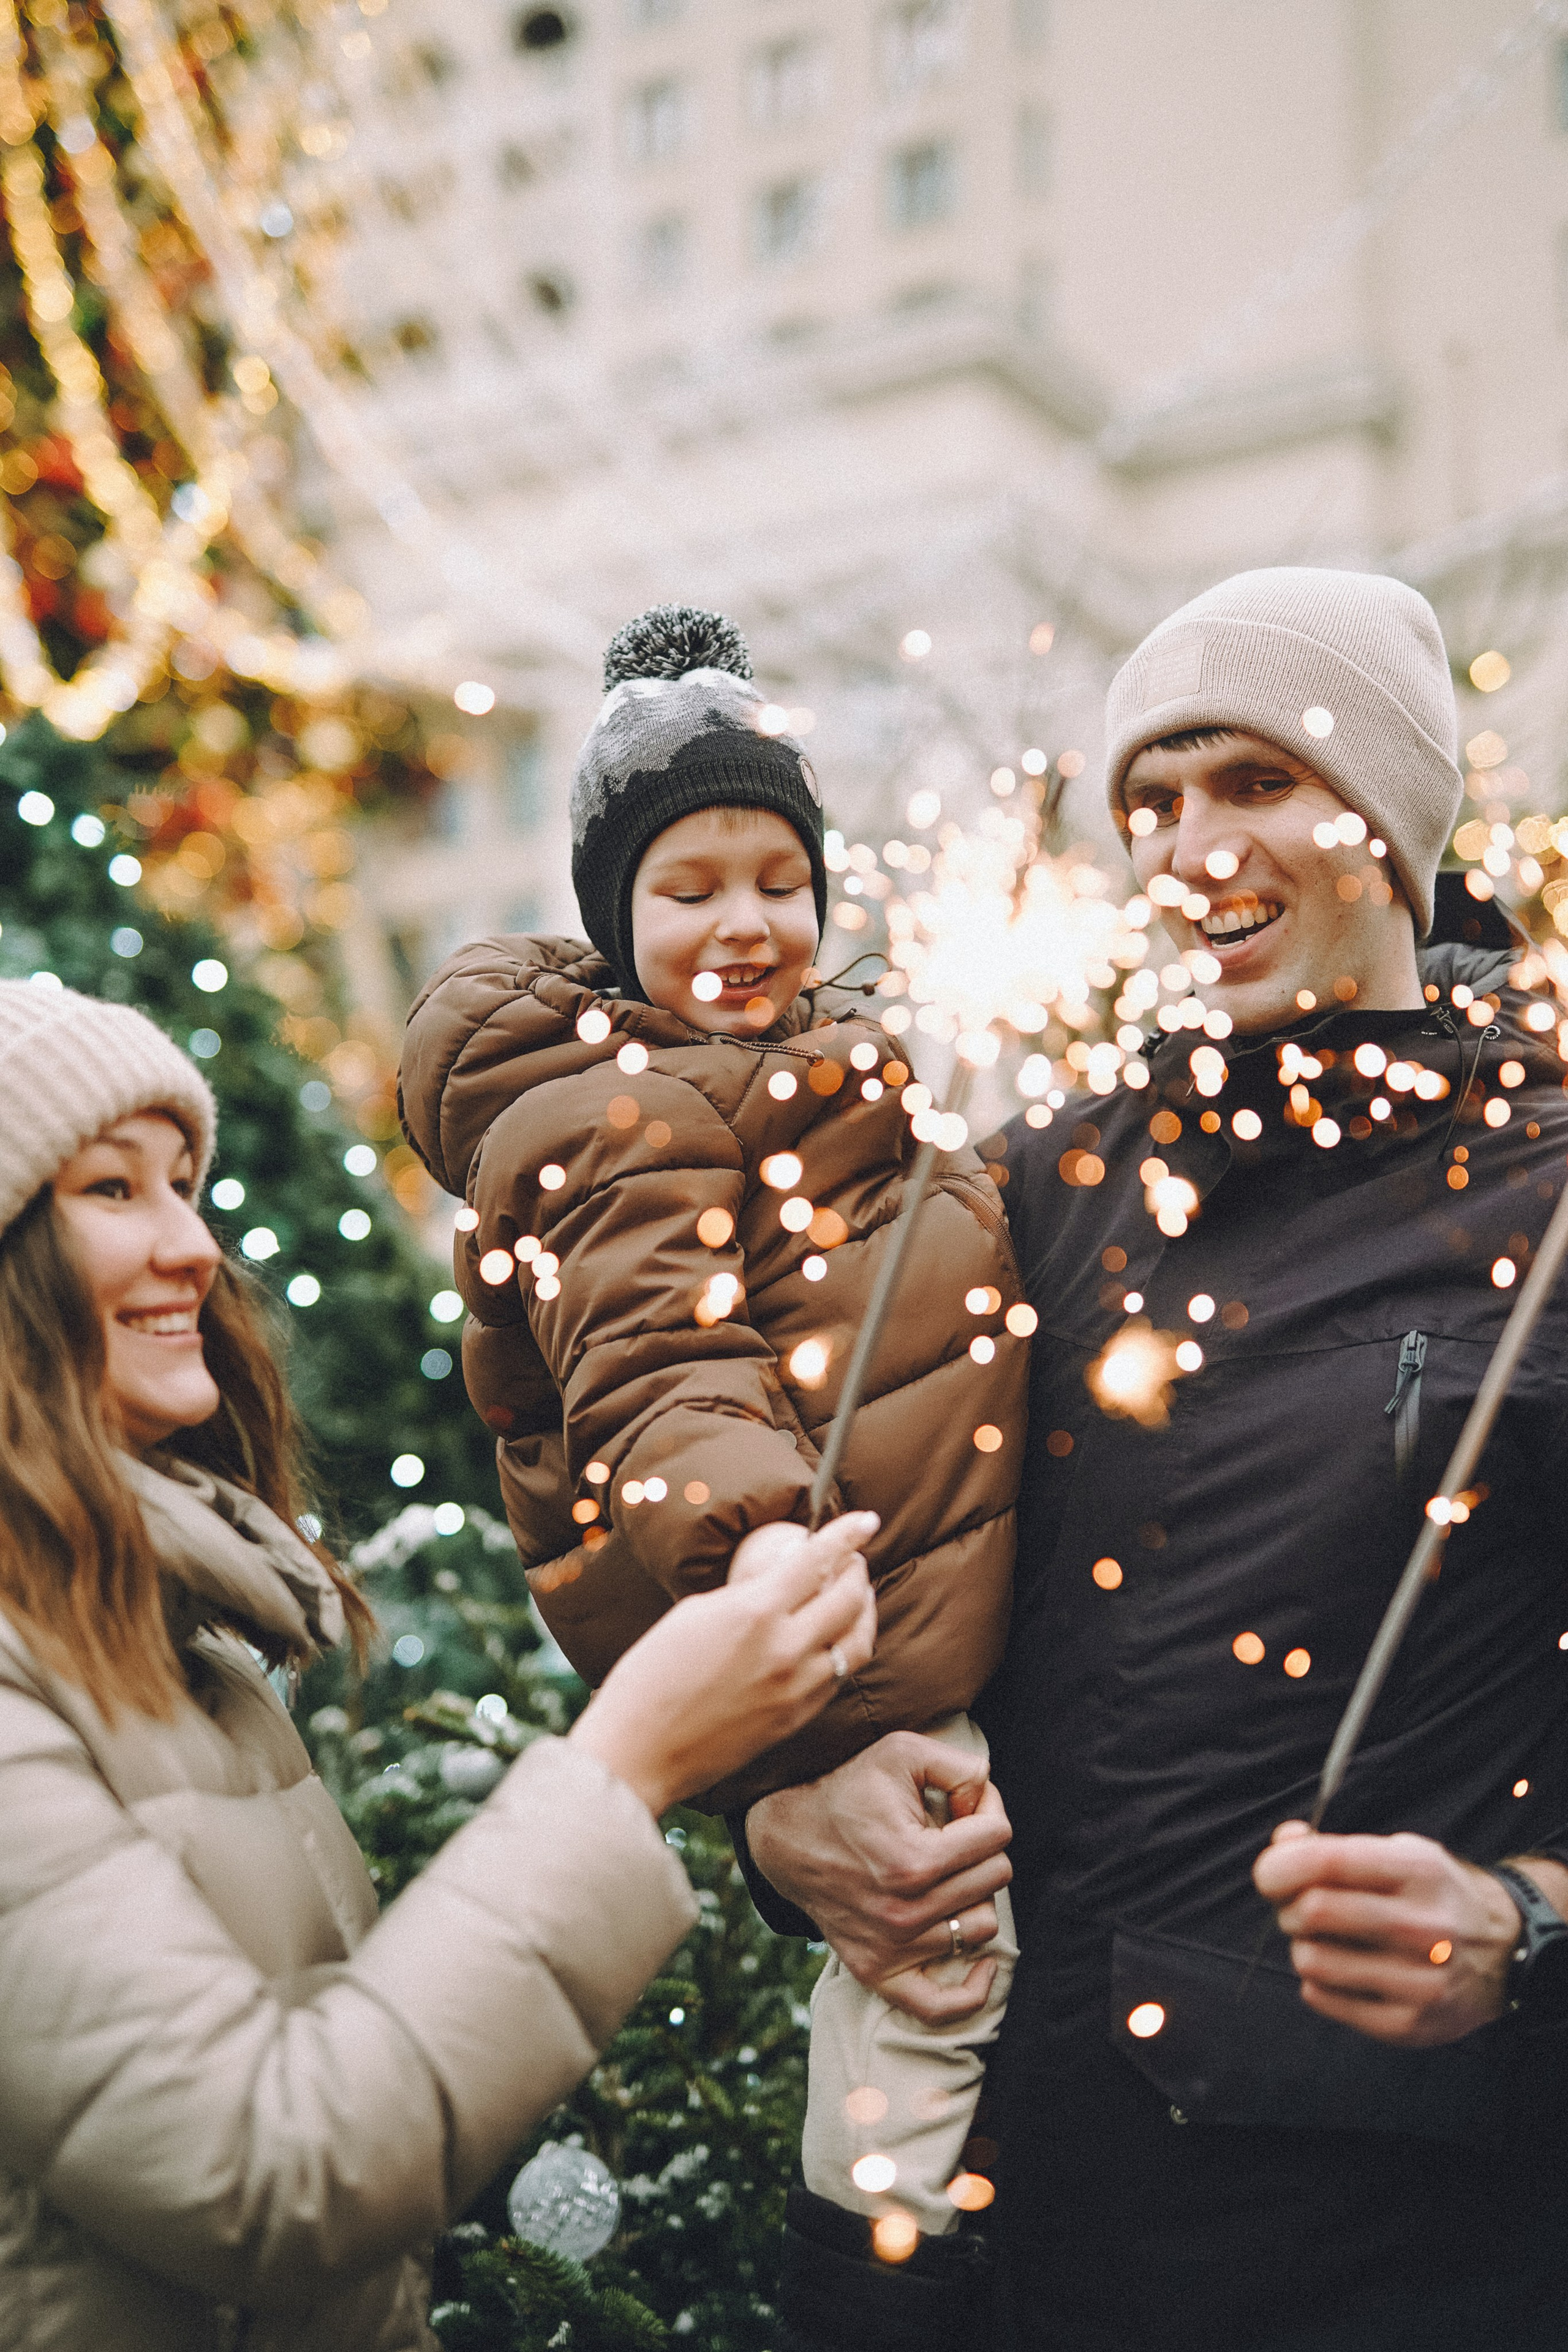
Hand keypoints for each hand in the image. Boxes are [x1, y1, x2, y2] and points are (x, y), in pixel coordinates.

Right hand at [568, 1511, 877, 1816]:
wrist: (640, 1750)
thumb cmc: (652, 1675)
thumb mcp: (696, 1613)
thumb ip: (746, 1594)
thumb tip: (778, 1576)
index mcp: (755, 1612)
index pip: (818, 1559)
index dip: (848, 1534)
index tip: (866, 1519)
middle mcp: (786, 1649)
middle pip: (850, 1599)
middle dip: (857, 1571)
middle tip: (853, 1559)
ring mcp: (797, 1689)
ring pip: (858, 1643)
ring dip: (864, 1613)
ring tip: (856, 1598)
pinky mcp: (797, 1719)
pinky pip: (839, 1678)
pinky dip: (845, 1651)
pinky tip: (834, 1641)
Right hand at [747, 1731, 1013, 2022]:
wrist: (789, 1837)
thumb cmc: (849, 1790)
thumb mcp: (901, 1751)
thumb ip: (960, 1766)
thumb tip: (990, 1797)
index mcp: (913, 1860)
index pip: (997, 1836)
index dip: (986, 1808)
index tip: (963, 1802)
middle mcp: (905, 1912)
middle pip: (995, 1878)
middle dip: (981, 1847)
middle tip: (952, 1833)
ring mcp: (891, 1946)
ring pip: (982, 1927)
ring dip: (972, 1896)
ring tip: (945, 1873)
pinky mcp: (878, 1971)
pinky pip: (941, 2005)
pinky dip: (971, 1991)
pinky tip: (982, 1965)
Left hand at [1252, 1823, 1567, 2046]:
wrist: (1504, 1951)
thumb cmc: (1432, 1894)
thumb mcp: (1399, 1852)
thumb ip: (1334, 1847)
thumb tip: (1282, 1843)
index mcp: (1418, 1872)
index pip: (1328, 1862)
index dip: (1280, 1865)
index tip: (1270, 1874)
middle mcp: (1425, 1927)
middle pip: (1313, 1912)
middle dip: (1289, 1908)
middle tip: (1300, 1909)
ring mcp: (1420, 1982)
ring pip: (1312, 1960)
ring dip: (1303, 1947)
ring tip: (1327, 1941)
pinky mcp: (1409, 2025)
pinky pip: (1322, 1999)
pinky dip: (1317, 1982)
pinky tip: (1345, 1971)